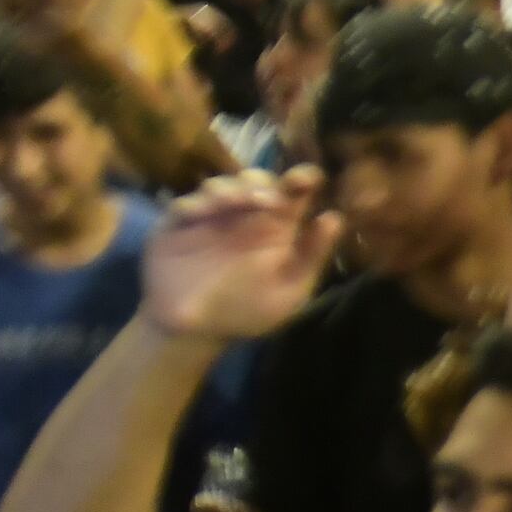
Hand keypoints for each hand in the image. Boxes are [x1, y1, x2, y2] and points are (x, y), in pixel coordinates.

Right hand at [142, 173, 343, 343]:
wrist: (196, 333)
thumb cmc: (248, 310)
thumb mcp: (289, 291)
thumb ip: (311, 256)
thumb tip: (335, 218)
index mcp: (276, 227)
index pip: (292, 192)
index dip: (301, 178)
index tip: (306, 179)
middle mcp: (244, 215)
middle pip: (255, 181)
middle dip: (262, 182)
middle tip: (271, 200)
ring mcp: (210, 217)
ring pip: (220, 186)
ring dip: (232, 189)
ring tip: (241, 203)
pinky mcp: (177, 225)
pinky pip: (183, 205)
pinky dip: (194, 204)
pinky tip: (203, 212)